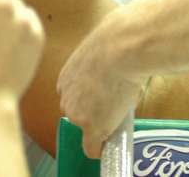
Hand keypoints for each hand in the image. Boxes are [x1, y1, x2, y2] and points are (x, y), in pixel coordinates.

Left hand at [57, 12, 147, 158]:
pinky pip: (93, 147)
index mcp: (67, 76)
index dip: (89, 98)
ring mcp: (78, 114)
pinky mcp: (92, 127)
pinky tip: (110, 143)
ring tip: (121, 112)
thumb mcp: (103, 49)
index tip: (100, 97)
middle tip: (114, 104)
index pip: (73, 95)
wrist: (122, 47)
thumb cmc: (119, 40)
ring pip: (87, 127)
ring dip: (100, 125)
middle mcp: (66, 96)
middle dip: (92, 112)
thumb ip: (101, 60)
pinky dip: (101, 148)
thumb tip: (116, 58)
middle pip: (76, 113)